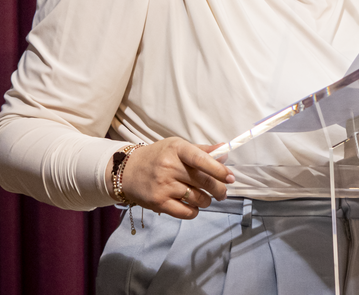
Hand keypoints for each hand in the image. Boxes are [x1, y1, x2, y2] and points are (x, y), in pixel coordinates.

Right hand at [117, 138, 234, 219]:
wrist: (127, 171)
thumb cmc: (158, 157)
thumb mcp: (177, 147)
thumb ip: (202, 150)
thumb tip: (225, 152)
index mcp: (177, 149)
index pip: (201, 159)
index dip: (219, 170)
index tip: (230, 177)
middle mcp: (169, 167)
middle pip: (203, 181)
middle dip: (219, 189)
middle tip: (223, 192)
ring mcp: (163, 186)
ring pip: (198, 198)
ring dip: (207, 201)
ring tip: (206, 198)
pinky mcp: (159, 203)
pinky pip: (186, 212)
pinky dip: (195, 211)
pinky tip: (194, 206)